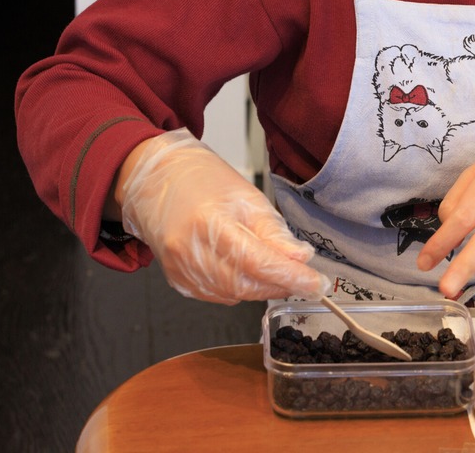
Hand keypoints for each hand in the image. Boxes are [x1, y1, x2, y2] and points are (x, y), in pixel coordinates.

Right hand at [116, 129, 330, 304]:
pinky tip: (246, 271)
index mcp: (210, 222)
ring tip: (274, 268)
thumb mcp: (249, 197)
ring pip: (234, 295)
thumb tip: (301, 260)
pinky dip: (240, 289)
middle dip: (280, 284)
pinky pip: (218, 296)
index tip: (317, 285)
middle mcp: (190, 250)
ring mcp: (180, 269)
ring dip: (262, 288)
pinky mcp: (177, 280)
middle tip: (303, 277)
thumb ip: (275, 233)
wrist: (158, 180)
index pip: (258, 262)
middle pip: (246, 284)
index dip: (291, 277)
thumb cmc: (203, 181)